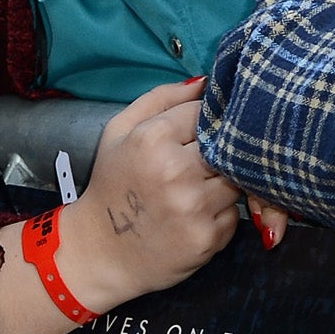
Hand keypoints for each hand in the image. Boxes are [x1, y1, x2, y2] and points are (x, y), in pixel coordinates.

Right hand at [59, 81, 238, 311]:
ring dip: (219, 184)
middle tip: (194, 166)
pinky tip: (192, 218)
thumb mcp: (118, 131)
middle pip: (226, 145)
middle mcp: (175, 171)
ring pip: (235, 179)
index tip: (190, 138)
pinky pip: (233, 214)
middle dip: (214, 153)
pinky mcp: (207, 238)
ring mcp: (193, 207)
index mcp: (151, 138)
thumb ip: (161, 98)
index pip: (206, 112)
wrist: (99, 252)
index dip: (202, 123)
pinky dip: (218, 215)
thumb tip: (207, 81)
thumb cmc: (111, 186)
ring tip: (191, 192)